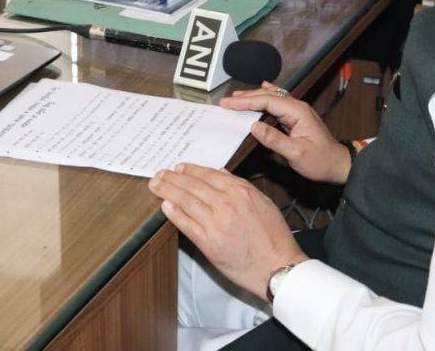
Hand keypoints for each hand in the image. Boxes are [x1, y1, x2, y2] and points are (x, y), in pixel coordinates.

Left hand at [149, 163, 306, 299]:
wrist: (279, 266)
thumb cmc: (274, 237)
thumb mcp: (263, 202)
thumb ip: (240, 186)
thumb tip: (221, 172)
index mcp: (241, 192)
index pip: (209, 175)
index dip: (191, 170)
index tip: (179, 168)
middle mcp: (227, 204)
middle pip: (193, 186)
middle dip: (173, 178)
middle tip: (160, 174)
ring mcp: (216, 224)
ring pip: (186, 202)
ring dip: (168, 191)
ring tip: (156, 185)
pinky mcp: (209, 243)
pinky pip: (187, 225)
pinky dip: (174, 214)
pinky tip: (165, 206)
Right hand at [221, 82, 351, 184]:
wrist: (338, 165)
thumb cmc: (320, 161)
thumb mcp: (296, 154)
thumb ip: (275, 140)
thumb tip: (253, 127)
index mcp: (297, 112)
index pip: (266, 100)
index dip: (246, 102)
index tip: (228, 104)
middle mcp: (297, 107)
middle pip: (267, 95)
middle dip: (245, 97)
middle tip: (225, 101)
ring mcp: (297, 111)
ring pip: (271, 97)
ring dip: (253, 96)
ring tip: (235, 97)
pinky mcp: (296, 117)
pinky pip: (277, 103)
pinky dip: (265, 97)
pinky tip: (262, 88)